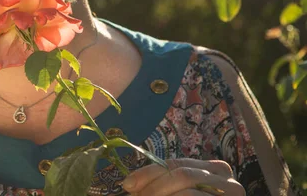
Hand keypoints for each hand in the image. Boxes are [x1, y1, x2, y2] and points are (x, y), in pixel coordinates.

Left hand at [121, 158, 245, 195]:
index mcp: (212, 168)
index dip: (148, 173)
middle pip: (181, 175)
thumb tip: (128, 185)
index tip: (126, 184)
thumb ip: (161, 186)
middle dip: (154, 187)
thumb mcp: (179, 192)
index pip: (174, 164)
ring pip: (188, 192)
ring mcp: (231, 194)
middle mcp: (225, 178)